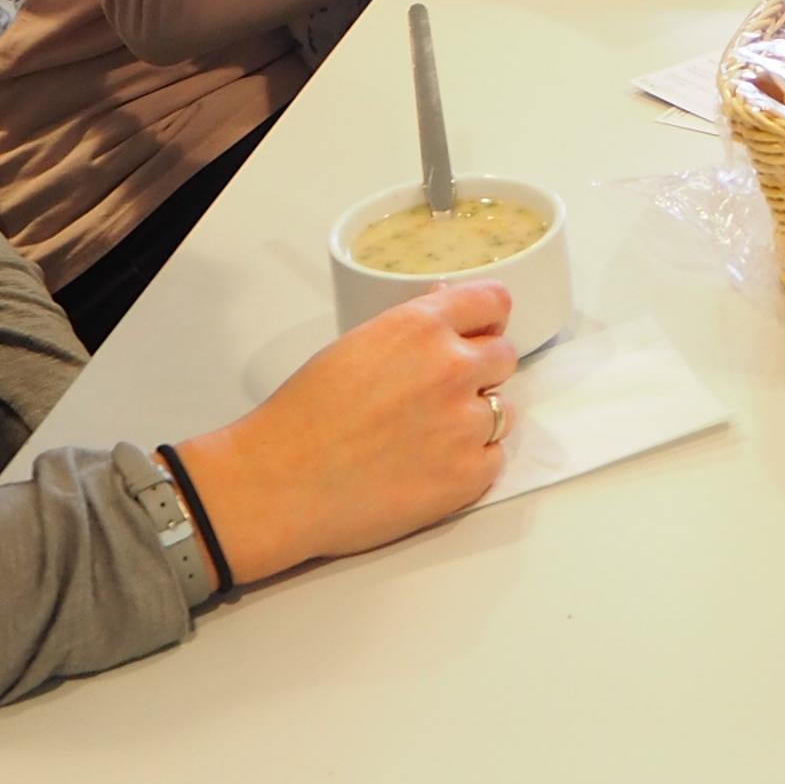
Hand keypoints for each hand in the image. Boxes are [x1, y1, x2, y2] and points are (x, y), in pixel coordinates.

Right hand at [170, 283, 525, 580]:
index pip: (493, 302)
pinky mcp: (469, 475)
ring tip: (428, 437)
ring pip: (503, 410)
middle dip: (480, 371)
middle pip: (504, 356)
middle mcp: (453, 368)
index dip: (488, 319)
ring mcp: (466, 424)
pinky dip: (470, 463)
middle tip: (440, 395)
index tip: (482, 332)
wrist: (280, 482)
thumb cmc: (305, 413)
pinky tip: (430, 468)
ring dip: (475, 419)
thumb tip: (446, 308)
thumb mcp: (357, 345)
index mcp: (422, 327)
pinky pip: (493, 459)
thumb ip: (411, 329)